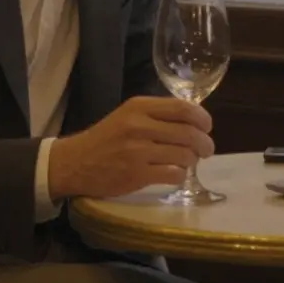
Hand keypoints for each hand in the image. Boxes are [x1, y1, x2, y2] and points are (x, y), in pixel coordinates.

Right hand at [46, 96, 213, 198]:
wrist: (75, 163)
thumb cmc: (106, 138)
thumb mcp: (128, 115)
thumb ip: (157, 114)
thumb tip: (194, 119)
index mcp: (139, 107)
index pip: (183, 108)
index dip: (203, 118)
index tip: (207, 127)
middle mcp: (139, 126)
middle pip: (188, 133)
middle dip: (205, 143)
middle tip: (207, 150)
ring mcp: (138, 151)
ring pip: (184, 155)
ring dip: (192, 160)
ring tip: (188, 162)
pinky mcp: (136, 174)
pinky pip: (173, 174)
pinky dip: (180, 175)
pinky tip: (174, 174)